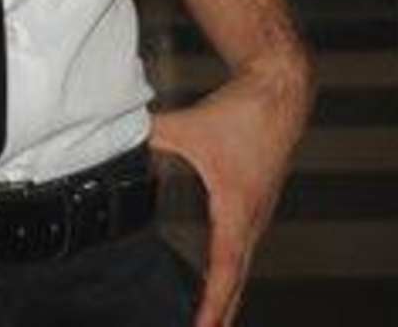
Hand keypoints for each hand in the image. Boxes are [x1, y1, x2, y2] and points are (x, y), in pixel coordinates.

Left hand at [147, 53, 312, 325]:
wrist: (280, 93)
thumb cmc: (243, 112)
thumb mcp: (189, 127)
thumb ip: (151, 135)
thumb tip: (117, 138)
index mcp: (236, 208)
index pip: (225, 269)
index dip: (213, 304)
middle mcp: (252, 218)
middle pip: (237, 281)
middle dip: (222, 315)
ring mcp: (257, 213)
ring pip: (243, 267)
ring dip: (229, 298)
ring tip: (212, 323)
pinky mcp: (256, 203)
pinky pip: (243, 249)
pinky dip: (233, 272)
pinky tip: (220, 277)